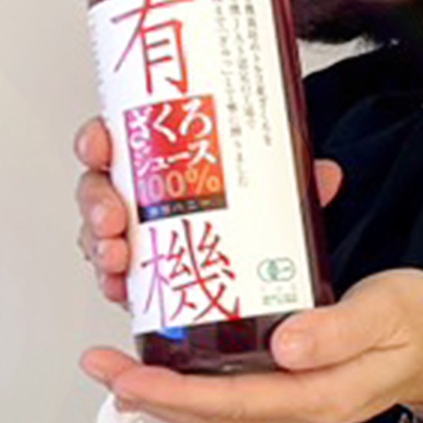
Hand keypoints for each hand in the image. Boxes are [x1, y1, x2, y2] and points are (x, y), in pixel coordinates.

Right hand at [73, 116, 344, 306]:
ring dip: (100, 245)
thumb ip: (295, 178)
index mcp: (165, 152)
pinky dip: (114, 282)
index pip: (121, 134)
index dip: (99, 138)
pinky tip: (121, 288)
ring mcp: (137, 231)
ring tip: (119, 257)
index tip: (100, 144)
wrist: (260, 258)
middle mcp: (143, 189)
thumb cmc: (252, 200)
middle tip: (114, 216)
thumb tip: (325, 176)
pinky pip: (114, 275)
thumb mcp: (275, 183)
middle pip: (99, 185)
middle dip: (96, 201)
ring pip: (99, 232)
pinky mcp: (142, 271)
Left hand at [79, 267, 422, 422]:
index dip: (174, 392)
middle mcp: (301, 407)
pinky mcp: (295, 387)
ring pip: (217, 407)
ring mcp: (297, 402)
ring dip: (164, 390)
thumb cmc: (419, 323)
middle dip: (150, 393)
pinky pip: (234, 393)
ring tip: (119, 365)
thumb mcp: (389, 310)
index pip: (233, 401)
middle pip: (212, 412)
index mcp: (321, 393)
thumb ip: (341, 329)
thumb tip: (286, 344)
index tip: (128, 376)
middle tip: (101, 366)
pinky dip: (194, 382)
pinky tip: (175, 359)